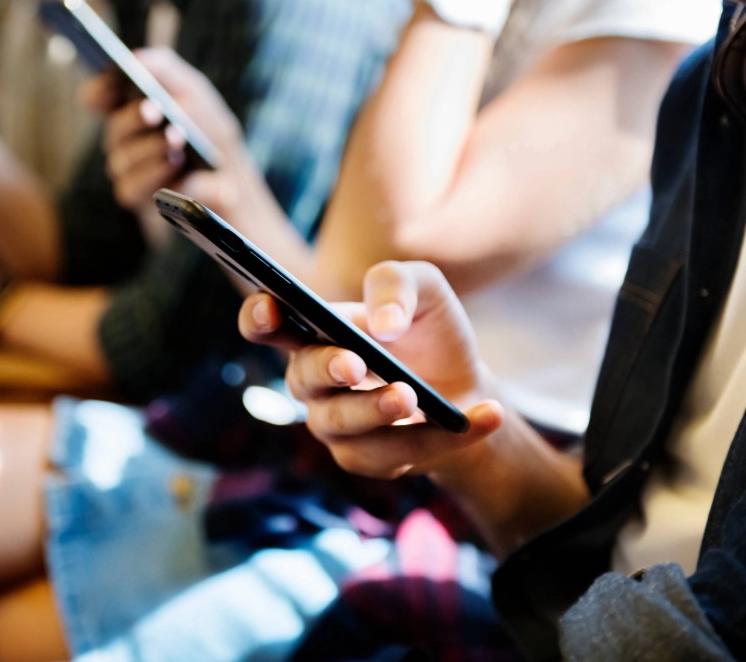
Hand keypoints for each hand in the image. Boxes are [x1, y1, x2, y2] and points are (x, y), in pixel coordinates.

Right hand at [83, 47, 254, 212]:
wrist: (231, 176)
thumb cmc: (207, 129)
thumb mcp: (194, 91)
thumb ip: (165, 69)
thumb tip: (137, 58)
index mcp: (129, 109)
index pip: (97, 98)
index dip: (98, 90)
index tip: (110, 84)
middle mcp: (122, 139)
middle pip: (114, 128)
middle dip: (134, 118)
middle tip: (154, 111)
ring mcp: (127, 170)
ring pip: (122, 159)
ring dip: (150, 147)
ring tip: (175, 138)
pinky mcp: (137, 196)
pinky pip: (132, 186)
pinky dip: (155, 173)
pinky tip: (174, 162)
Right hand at [239, 260, 504, 478]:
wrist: (464, 385)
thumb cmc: (428, 333)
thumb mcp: (425, 290)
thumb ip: (397, 285)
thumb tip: (382, 325)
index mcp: (313, 332)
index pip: (266, 324)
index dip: (259, 317)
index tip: (270, 308)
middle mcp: (313, 381)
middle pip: (303, 378)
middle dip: (327, 368)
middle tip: (354, 362)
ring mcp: (334, 424)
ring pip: (345, 424)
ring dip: (377, 410)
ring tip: (413, 396)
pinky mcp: (367, 459)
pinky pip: (398, 453)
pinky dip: (446, 435)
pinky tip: (486, 415)